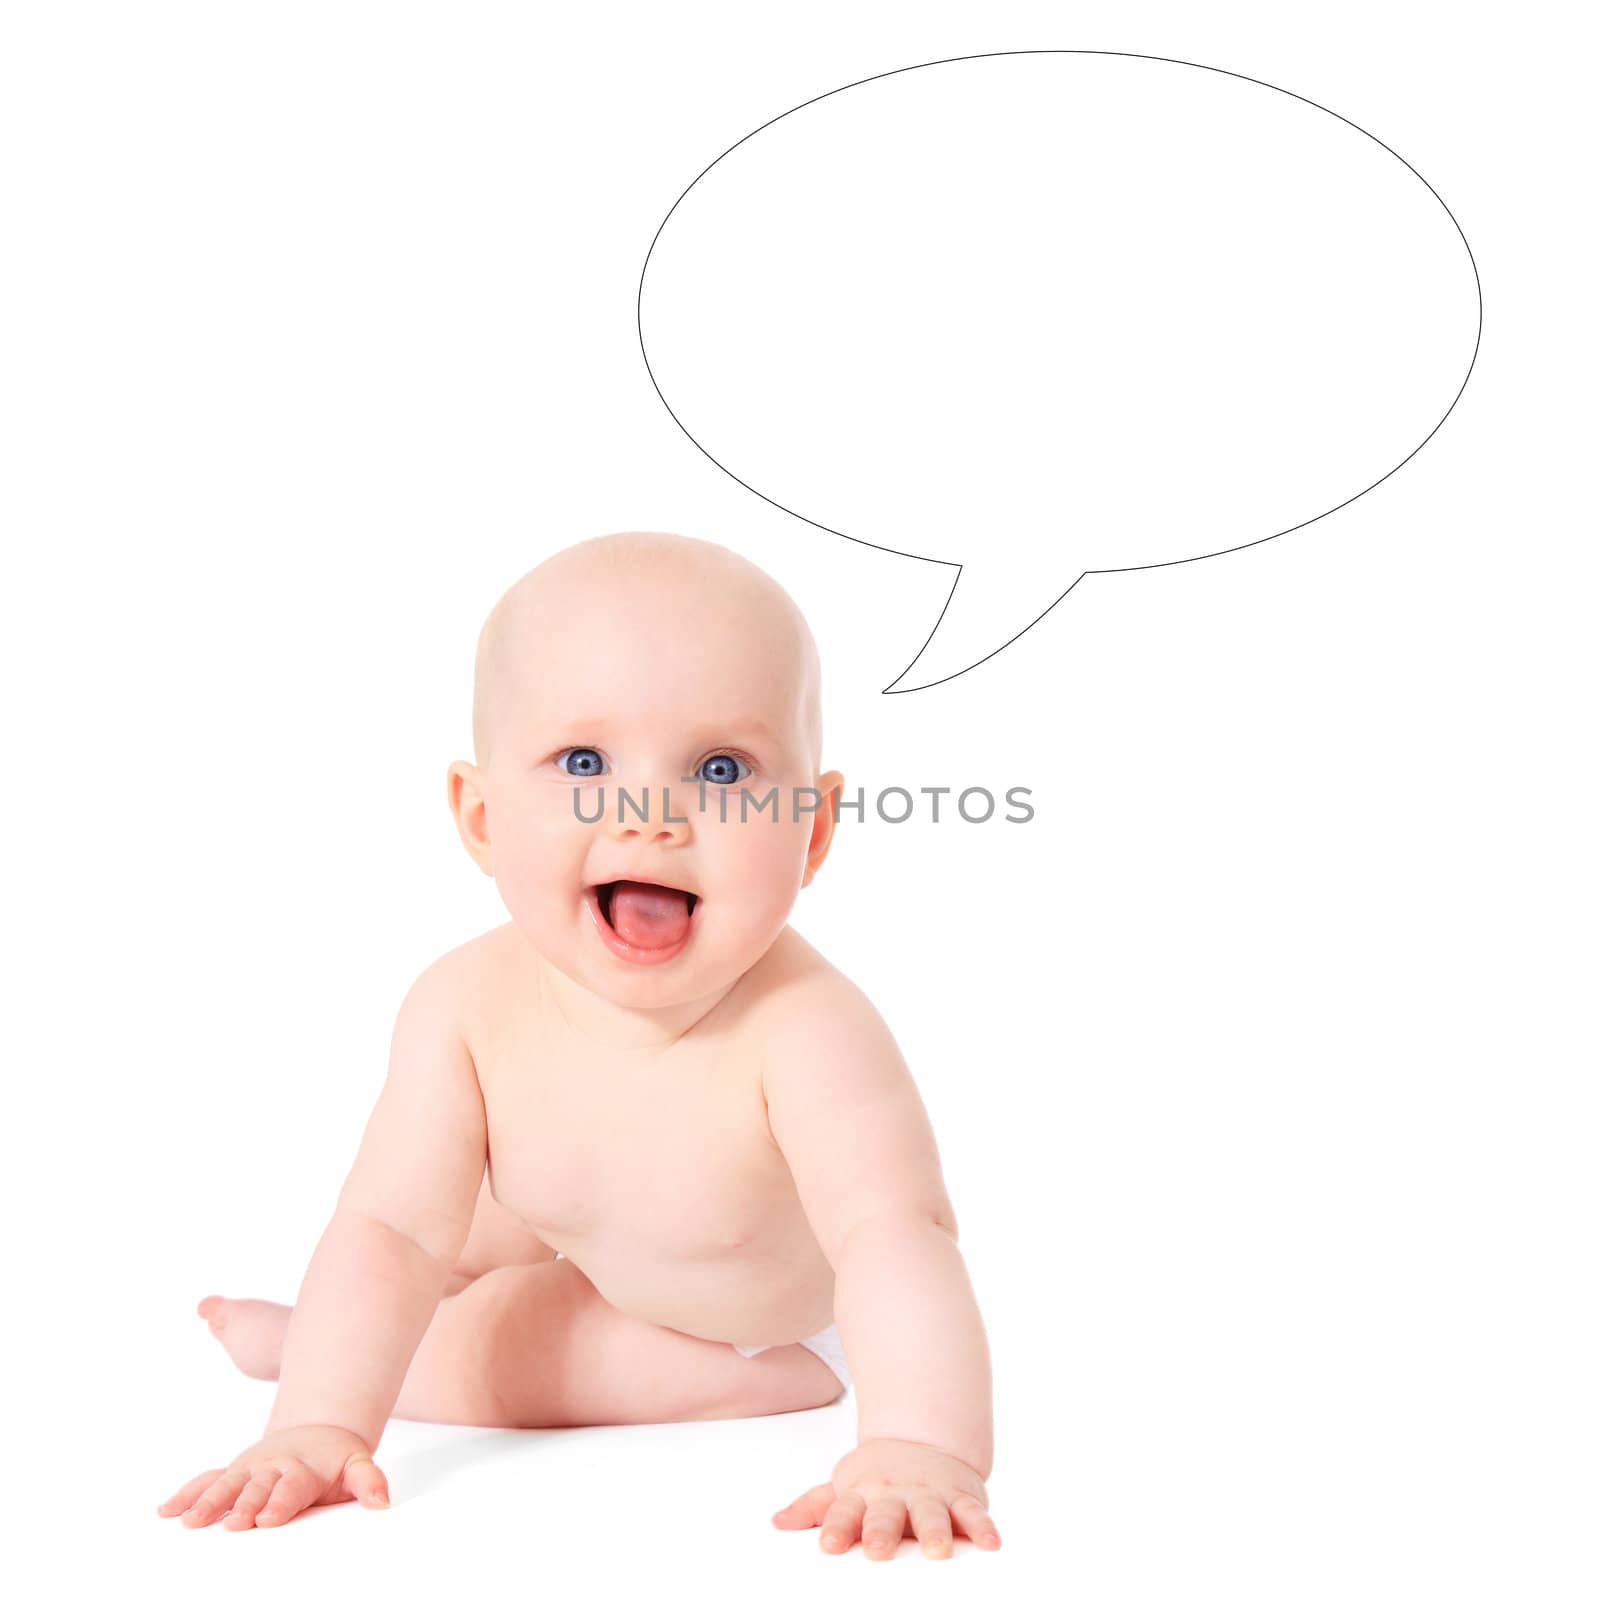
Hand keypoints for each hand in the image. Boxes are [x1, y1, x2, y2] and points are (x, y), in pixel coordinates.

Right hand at [157, 1425, 388, 1530]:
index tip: (267, 1519)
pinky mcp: (234, 1472)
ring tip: (189, 1522)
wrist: (318, 1431)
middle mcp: (272, 1467)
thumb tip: (382, 1503)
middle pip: (256, 1487)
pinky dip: (187, 1493)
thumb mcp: (357, 1465)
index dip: (279, 1503)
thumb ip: (369, 1481)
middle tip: (230, 1524)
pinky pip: (207, 1480)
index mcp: (302, 1469)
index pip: (291, 1488)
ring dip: (208, 1502)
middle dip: (243, 1505)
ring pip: (226, 1484)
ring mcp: (249, 1468)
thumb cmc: (336, 1459)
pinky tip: (166, 1511)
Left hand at [771, 1437, 1000, 1559]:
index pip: (844, 1512)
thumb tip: (777, 1522)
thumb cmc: (878, 1478)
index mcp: (862, 1494)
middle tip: (877, 1551)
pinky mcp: (960, 1497)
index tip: (829, 1546)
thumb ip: (815, 1507)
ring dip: (933, 1532)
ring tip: (937, 1552)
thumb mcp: (844, 1487)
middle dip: (881, 1532)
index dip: (836, 1528)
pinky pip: (973, 1513)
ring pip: (931, 1514)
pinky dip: (983, 1527)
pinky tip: (991, 1543)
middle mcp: (895, 1494)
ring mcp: (928, 1494)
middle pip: (886, 1514)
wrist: (923, 1441)